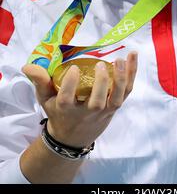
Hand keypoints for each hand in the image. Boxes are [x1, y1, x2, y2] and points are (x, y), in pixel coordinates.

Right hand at [22, 52, 137, 147]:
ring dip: (120, 80)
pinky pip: (126, 92)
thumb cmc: (58, 112)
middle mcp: (86, 113)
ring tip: (120, 60)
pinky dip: (131, 75)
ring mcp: (103, 111)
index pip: (67, 100)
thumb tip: (27, 66)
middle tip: (100, 65)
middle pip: (96, 103)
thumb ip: (39, 81)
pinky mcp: (115, 107)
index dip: (71, 84)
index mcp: (66, 110)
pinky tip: (133, 57)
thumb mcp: (45, 99)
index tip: (74, 68)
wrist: (74, 137)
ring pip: (115, 99)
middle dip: (100, 84)